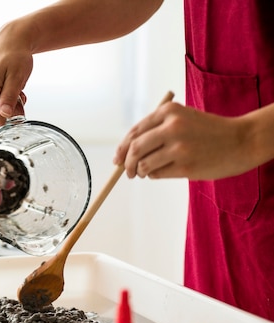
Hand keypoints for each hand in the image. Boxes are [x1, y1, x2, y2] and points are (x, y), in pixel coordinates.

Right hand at [0, 23, 32, 126]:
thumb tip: (4, 114)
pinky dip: (5, 98)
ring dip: (10, 101)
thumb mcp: (17, 77)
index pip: (0, 119)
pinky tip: (9, 86)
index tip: (20, 101)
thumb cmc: (16, 55)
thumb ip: (9, 97)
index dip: (14, 113)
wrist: (11, 41)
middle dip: (12, 106)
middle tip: (17, 90)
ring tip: (13, 85)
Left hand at [114, 100, 254, 180]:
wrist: (239, 141)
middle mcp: (172, 126)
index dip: (122, 148)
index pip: (135, 132)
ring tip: (147, 172)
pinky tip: (165, 171)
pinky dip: (154, 176)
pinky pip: (157, 174)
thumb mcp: (182, 119)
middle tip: (128, 173)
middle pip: (134, 149)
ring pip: (144, 164)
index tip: (117, 159)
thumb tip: (126, 151)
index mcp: (168, 111)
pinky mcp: (185, 165)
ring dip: (140, 172)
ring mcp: (178, 147)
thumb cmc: (207, 132)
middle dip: (126, 164)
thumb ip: (156, 130)